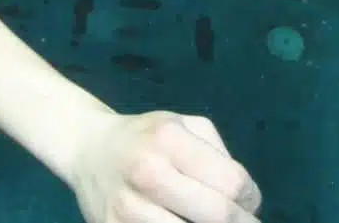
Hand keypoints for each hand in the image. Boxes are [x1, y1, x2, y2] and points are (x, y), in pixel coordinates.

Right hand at [70, 111, 260, 222]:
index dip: (250, 198)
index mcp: (168, 139)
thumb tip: (246, 201)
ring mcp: (128, 208)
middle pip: (217, 216)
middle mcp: (147, 172)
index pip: (232, 183)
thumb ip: (219, 155)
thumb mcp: (183, 125)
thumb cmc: (146, 137)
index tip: (249, 203)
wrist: (87, 149)